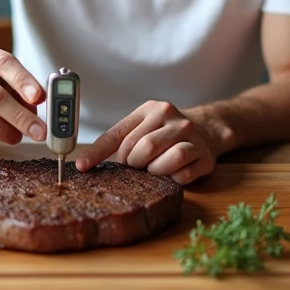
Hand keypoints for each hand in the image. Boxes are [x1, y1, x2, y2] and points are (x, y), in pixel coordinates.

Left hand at [74, 100, 216, 185]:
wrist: (207, 130)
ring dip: (153, 172)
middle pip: (142, 149)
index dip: (98, 152)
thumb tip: (86, 164)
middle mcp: (172, 118)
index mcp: (151, 109)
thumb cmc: (165, 133)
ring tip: (154, 168)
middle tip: (138, 165)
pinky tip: (172, 173)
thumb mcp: (142, 126)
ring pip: (163, 162)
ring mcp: (191, 136)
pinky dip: (172, 179)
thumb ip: (119, 140)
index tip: (83, 167)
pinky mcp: (205, 156)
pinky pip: (181, 176)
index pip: (118, 133)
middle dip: (133, 164)